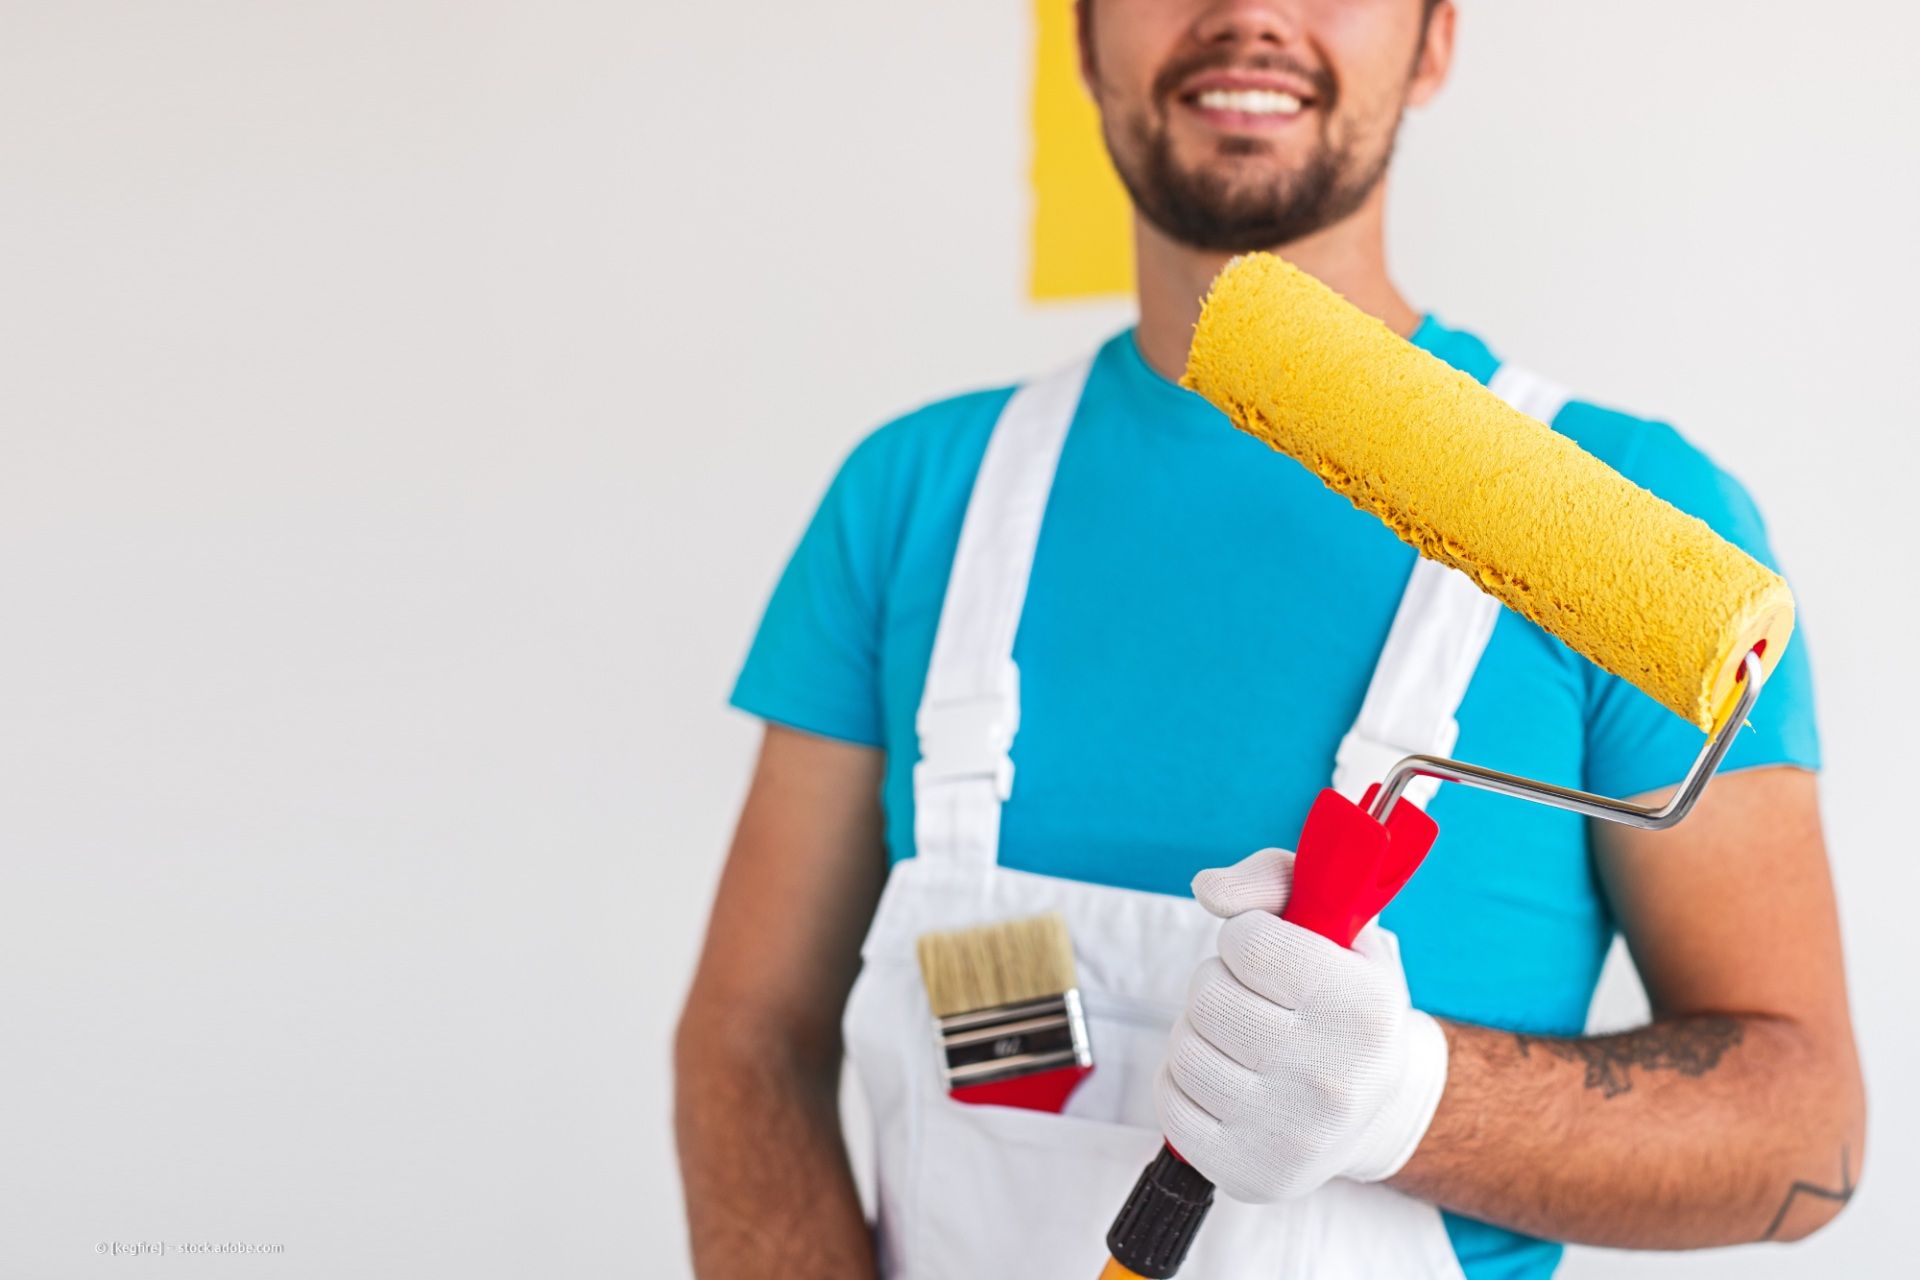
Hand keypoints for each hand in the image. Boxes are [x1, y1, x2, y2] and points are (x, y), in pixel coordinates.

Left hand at [1155, 847, 1448, 1203]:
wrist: (1376, 1110)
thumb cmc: (1342, 1001)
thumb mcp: (1335, 923)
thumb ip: (1272, 878)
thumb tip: (1206, 889)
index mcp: (1363, 1008)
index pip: (1247, 941)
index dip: (1247, 937)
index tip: (1270, 953)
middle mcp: (1333, 1078)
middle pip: (1207, 995)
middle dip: (1220, 984)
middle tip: (1257, 1000)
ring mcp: (1290, 1135)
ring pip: (1183, 1047)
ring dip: (1201, 1033)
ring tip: (1245, 1040)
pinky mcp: (1249, 1173)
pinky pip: (1169, 1101)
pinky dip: (1184, 1081)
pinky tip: (1229, 1079)